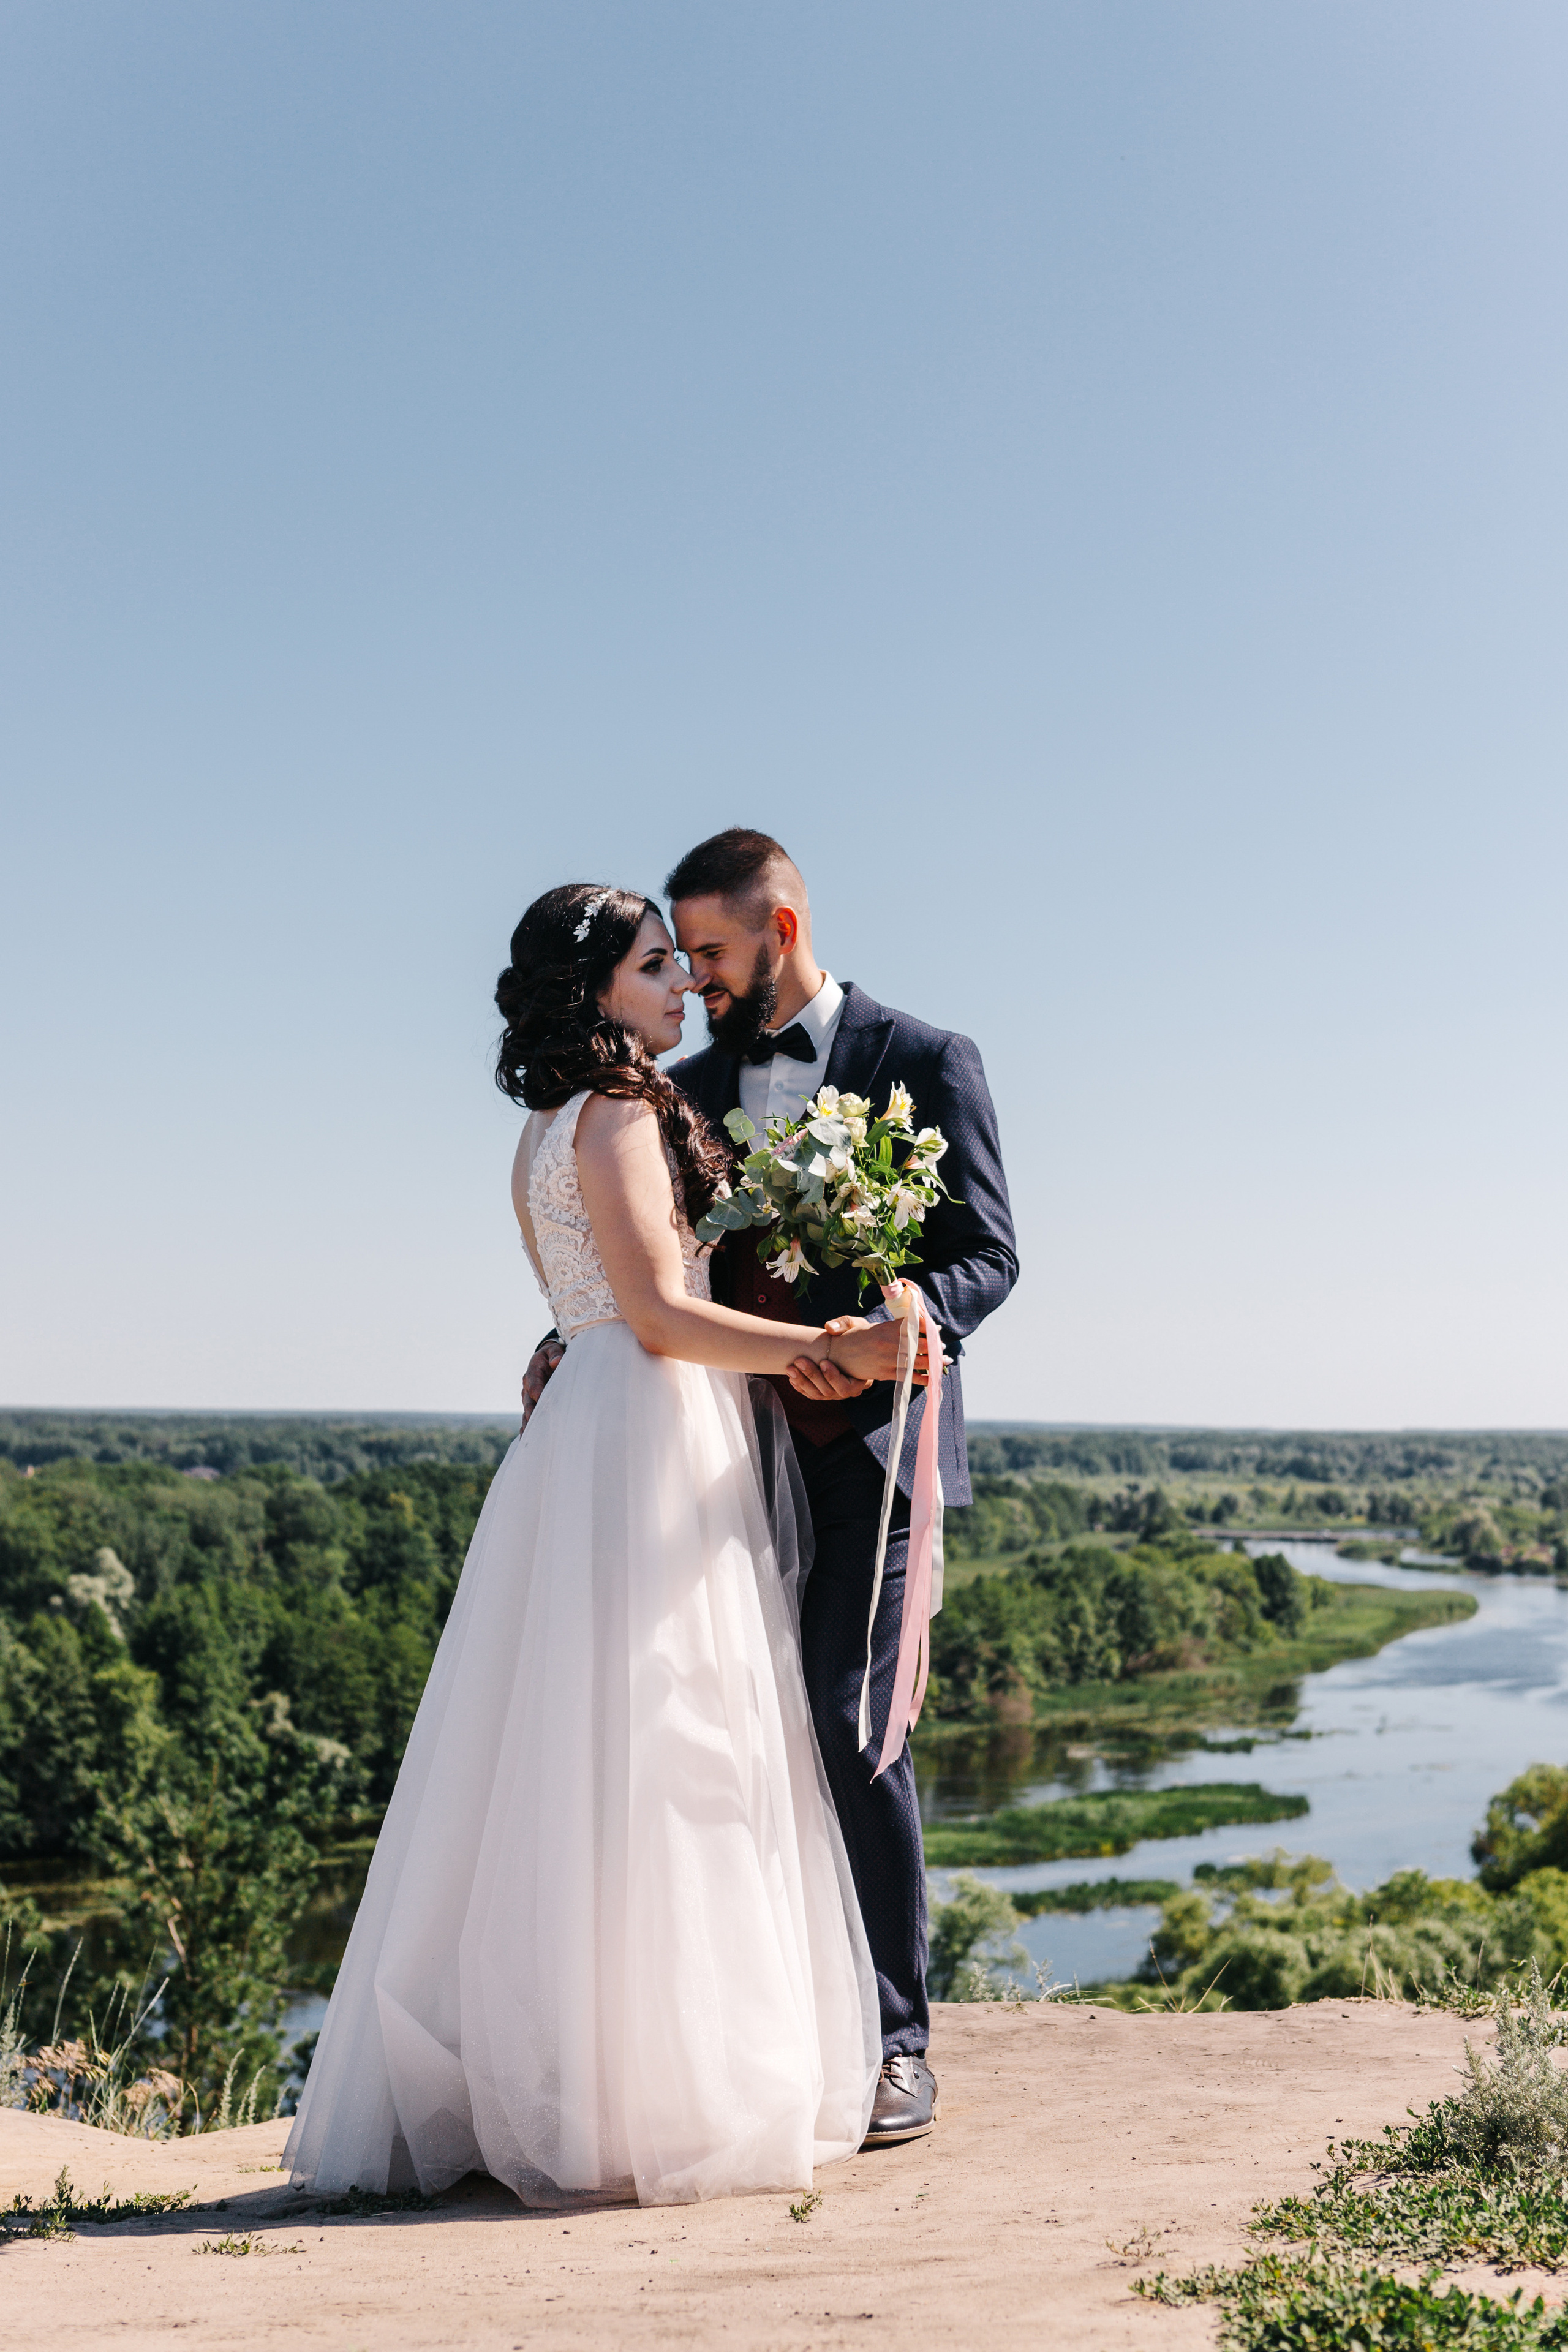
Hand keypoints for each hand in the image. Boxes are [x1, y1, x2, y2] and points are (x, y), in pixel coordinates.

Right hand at [521, 1340, 564, 1429]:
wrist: (545, 1360)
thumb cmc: (552, 1355)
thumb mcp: (553, 1350)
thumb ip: (555, 1354)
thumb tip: (556, 1362)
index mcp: (532, 1372)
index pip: (533, 1383)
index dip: (537, 1391)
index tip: (541, 1399)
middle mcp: (527, 1387)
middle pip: (529, 1402)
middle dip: (532, 1413)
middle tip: (534, 1425)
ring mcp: (528, 1398)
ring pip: (527, 1412)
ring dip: (528, 1424)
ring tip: (530, 1437)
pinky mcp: (532, 1406)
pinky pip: (528, 1417)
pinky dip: (527, 1427)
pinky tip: (527, 1439)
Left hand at [787, 1317, 874, 1400]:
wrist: (853, 1345)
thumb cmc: (857, 1335)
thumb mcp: (858, 1326)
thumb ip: (846, 1324)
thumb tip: (829, 1328)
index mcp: (861, 1380)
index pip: (846, 1387)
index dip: (833, 1377)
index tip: (822, 1361)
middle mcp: (848, 1391)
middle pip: (829, 1391)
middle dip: (812, 1376)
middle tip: (799, 1360)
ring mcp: (835, 1393)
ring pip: (817, 1394)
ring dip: (802, 1381)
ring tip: (790, 1368)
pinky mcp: (824, 1392)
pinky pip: (811, 1393)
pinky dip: (800, 1386)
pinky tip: (791, 1376)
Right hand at [806, 1314, 940, 1388]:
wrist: (835, 1356)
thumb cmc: (852, 1337)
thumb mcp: (864, 1321)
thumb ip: (886, 1320)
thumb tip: (911, 1316)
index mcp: (885, 1328)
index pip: (912, 1326)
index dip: (927, 1327)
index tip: (936, 1329)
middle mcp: (888, 1343)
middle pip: (919, 1344)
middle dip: (934, 1346)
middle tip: (943, 1346)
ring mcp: (888, 1360)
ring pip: (917, 1360)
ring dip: (933, 1361)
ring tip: (944, 1360)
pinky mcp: (885, 1374)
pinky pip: (908, 1376)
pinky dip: (922, 1378)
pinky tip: (933, 1378)